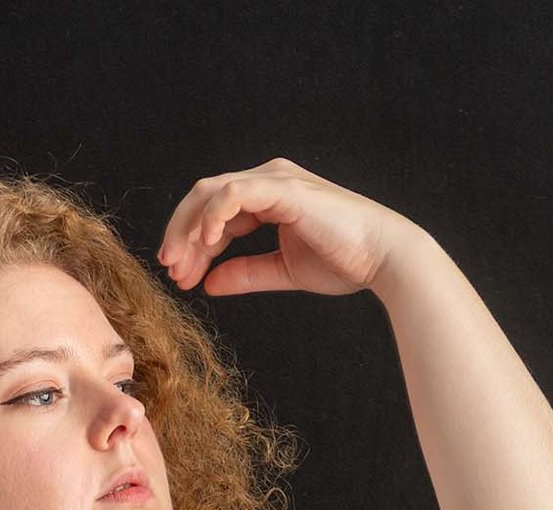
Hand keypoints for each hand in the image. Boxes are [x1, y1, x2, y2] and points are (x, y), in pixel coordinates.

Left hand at [157, 157, 418, 298]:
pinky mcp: (285, 189)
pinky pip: (235, 193)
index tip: (181, 278)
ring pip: (212, 192)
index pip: (213, 212)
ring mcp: (275, 180)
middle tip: (171, 271)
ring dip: (189, 229)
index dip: (191, 245)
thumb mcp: (282, 270)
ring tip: (181, 263)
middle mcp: (268, 180)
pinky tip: (206, 244)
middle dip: (180, 234)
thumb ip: (245, 273)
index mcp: (267, 197)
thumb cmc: (343, 261)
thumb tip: (209, 285)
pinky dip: (214, 216)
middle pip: (204, 196)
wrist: (382, 257)